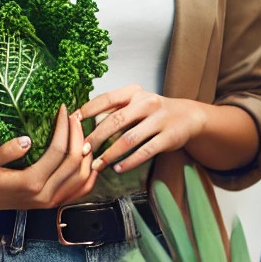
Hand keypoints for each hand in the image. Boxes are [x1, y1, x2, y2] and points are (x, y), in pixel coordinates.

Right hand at [0, 106, 97, 212]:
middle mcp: (43, 196)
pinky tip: (89, 160)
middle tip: (75, 114)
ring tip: (81, 130)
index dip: (64, 127)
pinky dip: (88, 176)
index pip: (58, 151)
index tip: (63, 108)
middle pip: (74, 162)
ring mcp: (47, 202)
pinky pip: (77, 192)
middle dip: (78, 135)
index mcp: (29, 184)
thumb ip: (2, 153)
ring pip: (81, 178)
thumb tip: (26, 140)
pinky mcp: (47, 204)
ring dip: (85, 152)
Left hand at [78, 85, 207, 174]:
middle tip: (82, 151)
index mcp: (134, 92)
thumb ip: (114, 109)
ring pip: (129, 139)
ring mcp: (159, 119)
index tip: (73, 121)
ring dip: (110, 154)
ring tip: (97, 165)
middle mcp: (147, 102)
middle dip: (96, 137)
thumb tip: (82, 121)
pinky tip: (118, 169)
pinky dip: (130, 162)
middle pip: (116, 121)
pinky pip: (145, 151)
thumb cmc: (153, 111)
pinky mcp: (168, 137)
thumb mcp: (135, 102)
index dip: (88, 109)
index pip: (107, 99)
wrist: (188, 116)